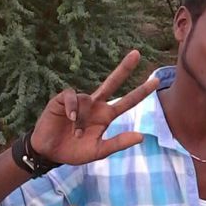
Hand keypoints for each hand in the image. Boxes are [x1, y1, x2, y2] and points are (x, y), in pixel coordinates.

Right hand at [30, 50, 159, 164]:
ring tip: (75, 133)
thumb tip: (142, 136)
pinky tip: (70, 118)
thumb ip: (119, 143)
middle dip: (125, 68)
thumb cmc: (75, 151)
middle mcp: (95, 105)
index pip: (127, 101)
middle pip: (113, 82)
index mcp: (106, 116)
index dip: (141, 92)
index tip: (156, 81)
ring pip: (86, 98)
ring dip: (81, 118)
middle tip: (137, 53)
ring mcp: (80, 101)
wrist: (50, 152)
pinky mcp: (62, 100)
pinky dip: (72, 107)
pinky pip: (71, 97)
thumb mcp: (99, 150)